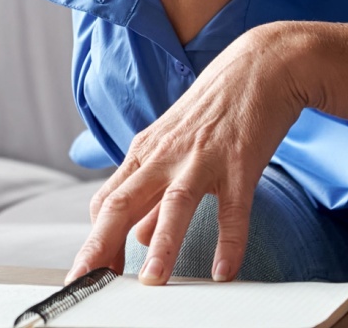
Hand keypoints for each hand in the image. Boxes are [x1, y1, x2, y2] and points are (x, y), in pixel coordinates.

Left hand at [67, 23, 314, 284]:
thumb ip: (153, 193)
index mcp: (145, 153)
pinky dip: (230, 241)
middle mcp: (166, 155)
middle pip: (123, 203)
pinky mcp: (240, 161)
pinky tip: (224, 271)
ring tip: (152, 282)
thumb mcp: (174, 146)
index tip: (88, 273)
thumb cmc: (214, 108)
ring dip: (162, 246)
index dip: (95, 239)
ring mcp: (202, 158)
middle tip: (87, 281)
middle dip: (102, 245)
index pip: (107, 201)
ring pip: (174, 204)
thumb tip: (136, 235)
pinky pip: (233, 208)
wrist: (261, 65)